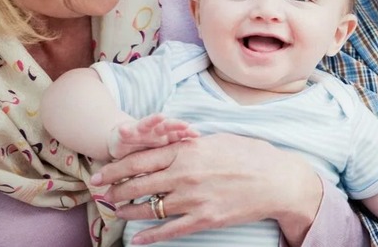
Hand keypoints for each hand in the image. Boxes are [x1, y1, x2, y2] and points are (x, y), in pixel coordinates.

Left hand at [91, 133, 322, 245]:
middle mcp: (185, 175)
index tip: (102, 174)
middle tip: (100, 195)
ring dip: (129, 212)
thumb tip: (173, 143)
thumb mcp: (218, 140)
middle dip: (116, 190)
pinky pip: (169, 230)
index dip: (117, 168)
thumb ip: (191, 144)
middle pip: (139, 184)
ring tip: (116, 212)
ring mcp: (193, 199)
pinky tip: (136, 240)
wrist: (276, 181)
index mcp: (188, 151)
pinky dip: (150, 236)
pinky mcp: (204, 219)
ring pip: (150, 208)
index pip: (142, 159)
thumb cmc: (251, 155)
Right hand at [108, 114, 198, 159]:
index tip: (197, 134)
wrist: (124, 141)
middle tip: (185, 125)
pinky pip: (125, 131)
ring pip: (148, 124)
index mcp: (166, 138)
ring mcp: (140, 131)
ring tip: (160, 117)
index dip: (187, 133)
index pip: (179, 134)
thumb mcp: (163, 159)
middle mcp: (154, 132)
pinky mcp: (125, 133)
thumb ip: (176, 165)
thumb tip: (196, 177)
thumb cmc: (148, 153)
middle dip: (176, 125)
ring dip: (153, 120)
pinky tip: (124, 130)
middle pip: (167, 127)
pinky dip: (125, 130)